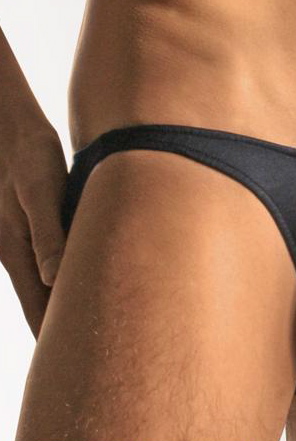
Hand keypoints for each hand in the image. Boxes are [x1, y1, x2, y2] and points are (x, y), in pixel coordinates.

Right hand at [0, 127, 67, 339]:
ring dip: (59, 310)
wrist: (8, 128)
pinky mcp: (27, 231)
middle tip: (87, 357)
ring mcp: (19, 244)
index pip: (40, 309)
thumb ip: (48, 234)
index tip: (75, 363)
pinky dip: (59, 285)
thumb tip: (56, 279)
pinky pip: (45, 266)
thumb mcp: (39, 192)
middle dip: (60, 331)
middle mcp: (16, 254)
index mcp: (19, 251)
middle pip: (41, 306)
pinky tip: (73, 288)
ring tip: (85, 331)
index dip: (56, 337)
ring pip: (43, 288)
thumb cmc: (28, 156)